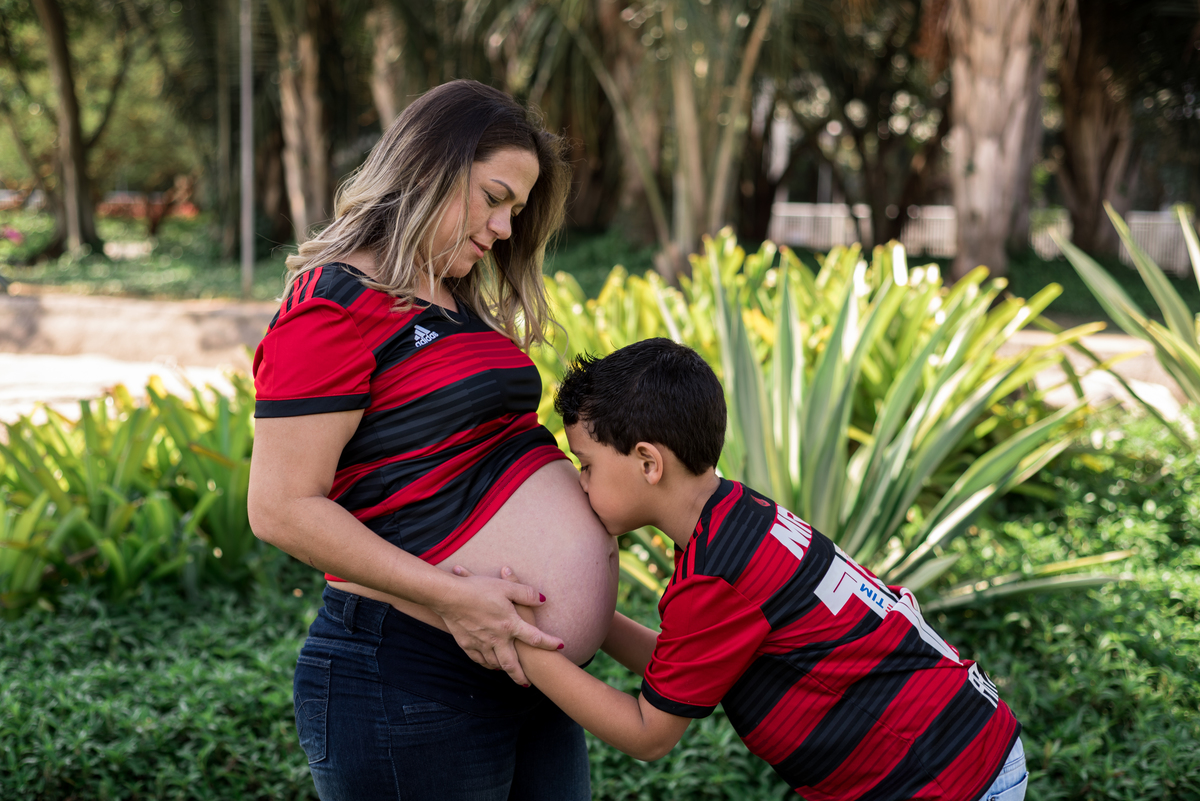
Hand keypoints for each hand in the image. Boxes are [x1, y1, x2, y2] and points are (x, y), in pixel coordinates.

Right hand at [441, 566, 562, 684]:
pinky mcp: (467, 644)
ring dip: (503, 670)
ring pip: (495, 664)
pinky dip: (486, 664)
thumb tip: (542, 600)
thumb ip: (526, 593)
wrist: (449, 597)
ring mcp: (481, 643)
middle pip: (512, 664)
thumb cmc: (479, 589)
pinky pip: (479, 660)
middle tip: (527, 684)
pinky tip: (488, 664)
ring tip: (508, 673)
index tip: (561, 646)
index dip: (550, 643)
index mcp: (510, 625)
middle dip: (520, 676)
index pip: (535, 637)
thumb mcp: (506, 587)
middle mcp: (497, 639)